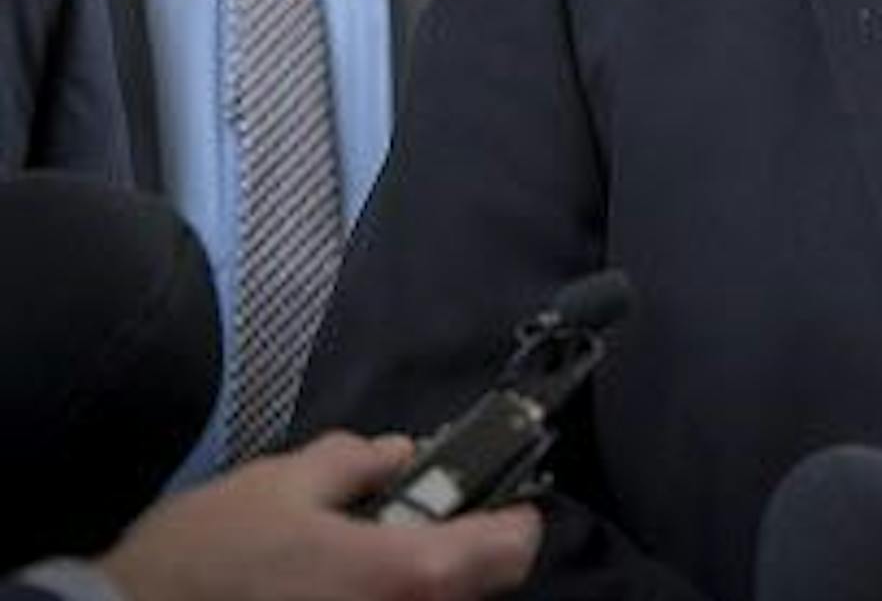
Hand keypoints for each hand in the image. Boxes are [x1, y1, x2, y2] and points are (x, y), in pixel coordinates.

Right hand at [98, 431, 539, 600]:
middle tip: (419, 515)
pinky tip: (332, 582)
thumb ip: (353, 461)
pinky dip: (378, 597)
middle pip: (477, 585)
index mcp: (406, 571)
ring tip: (363, 549)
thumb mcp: (282, 483)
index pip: (512, 549)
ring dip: (414, 577)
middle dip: (458, 546)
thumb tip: (394, 455)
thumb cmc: (206, 559)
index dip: (515, 515)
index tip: (504, 496)